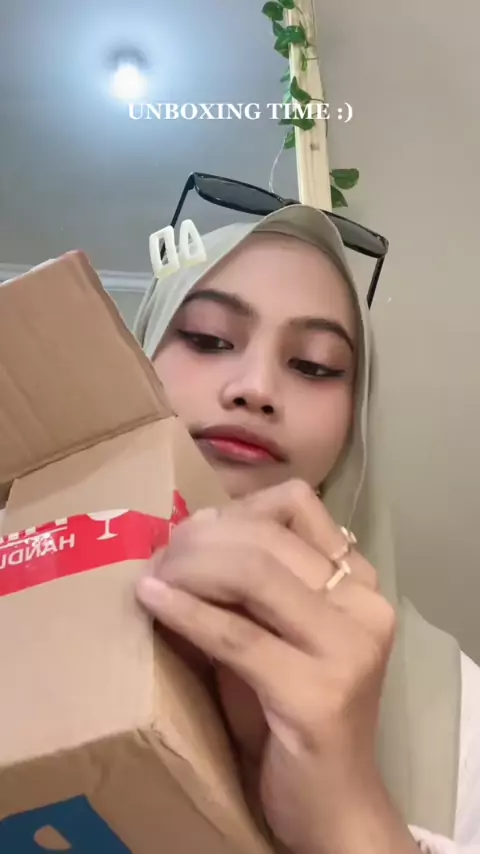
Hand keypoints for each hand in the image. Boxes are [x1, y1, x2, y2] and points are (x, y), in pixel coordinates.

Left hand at [136, 481, 411, 853]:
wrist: (332, 805)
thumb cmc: (293, 718)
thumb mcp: (274, 634)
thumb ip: (249, 585)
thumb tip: (193, 527)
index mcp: (360, 583)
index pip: (296, 504)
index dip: (232, 508)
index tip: (189, 532)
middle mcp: (365, 605)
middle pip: (265, 537)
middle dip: (197, 541)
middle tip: (158, 559)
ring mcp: (349, 648)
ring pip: (252, 573)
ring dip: (189, 569)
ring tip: (154, 579)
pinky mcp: (319, 694)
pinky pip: (236, 635)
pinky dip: (186, 611)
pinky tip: (152, 600)